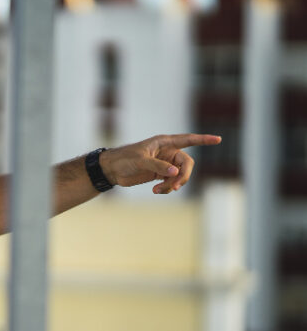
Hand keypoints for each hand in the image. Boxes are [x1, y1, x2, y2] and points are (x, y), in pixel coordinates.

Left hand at [99, 134, 221, 193]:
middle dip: (183, 176)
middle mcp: (168, 152)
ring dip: (173, 185)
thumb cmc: (124, 159)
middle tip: (175, 186)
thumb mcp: (140, 160)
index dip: (203, 140)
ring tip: (158, 191)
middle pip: (187, 164)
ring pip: (181, 175)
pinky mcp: (161, 175)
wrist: (112, 170)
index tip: (218, 139)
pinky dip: (168, 188)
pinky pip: (172, 182)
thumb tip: (176, 172)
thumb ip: (158, 166)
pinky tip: (156, 191)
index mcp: (164, 142)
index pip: (188, 140)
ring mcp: (165, 164)